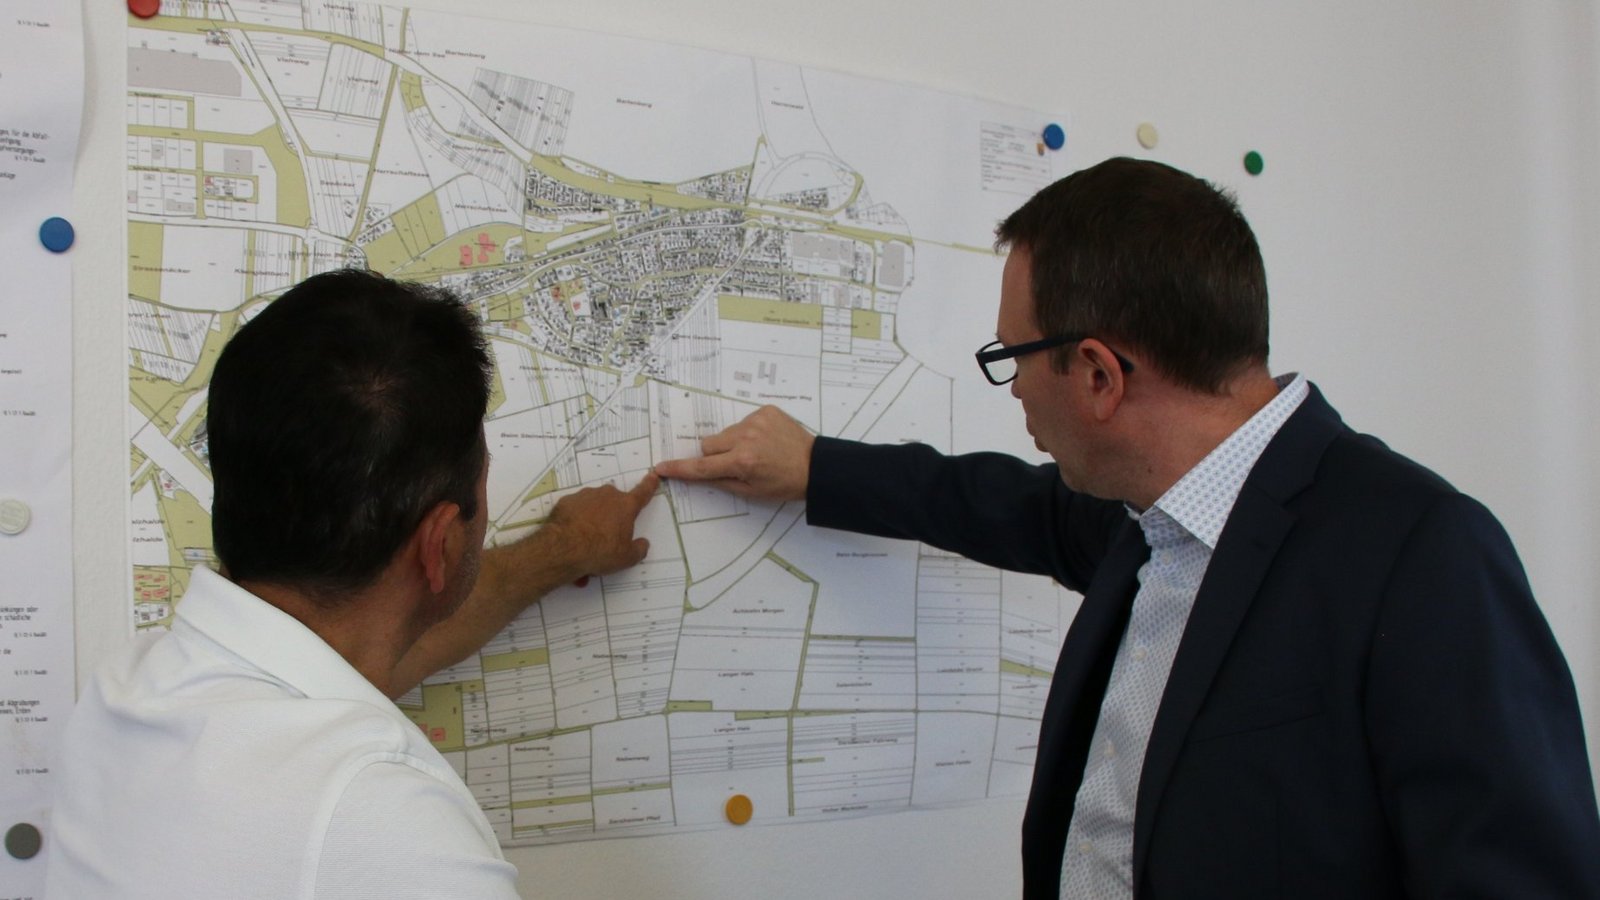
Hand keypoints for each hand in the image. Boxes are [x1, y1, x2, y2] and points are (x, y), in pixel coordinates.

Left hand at [544, 470, 657, 579]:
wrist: (563, 548)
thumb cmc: (600, 551)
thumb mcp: (626, 558)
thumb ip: (639, 549)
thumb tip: (643, 544)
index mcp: (625, 506)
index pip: (642, 493)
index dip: (649, 485)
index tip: (653, 476)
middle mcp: (607, 495)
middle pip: (614, 503)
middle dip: (612, 516)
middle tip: (606, 537)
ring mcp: (585, 496)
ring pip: (593, 506)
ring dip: (592, 520)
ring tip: (585, 542)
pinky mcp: (566, 501)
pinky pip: (575, 510)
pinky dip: (576, 521)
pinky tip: (571, 537)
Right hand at [654, 405, 813, 500]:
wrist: (815, 466)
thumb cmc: (784, 484)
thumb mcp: (751, 492)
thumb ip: (721, 481)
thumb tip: (697, 474)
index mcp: (742, 462)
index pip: (703, 466)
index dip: (680, 468)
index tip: (661, 467)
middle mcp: (745, 438)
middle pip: (708, 444)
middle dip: (715, 455)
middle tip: (734, 464)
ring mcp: (755, 421)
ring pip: (724, 433)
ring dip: (732, 443)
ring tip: (755, 451)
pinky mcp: (764, 410)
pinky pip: (741, 421)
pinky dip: (747, 432)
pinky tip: (764, 440)